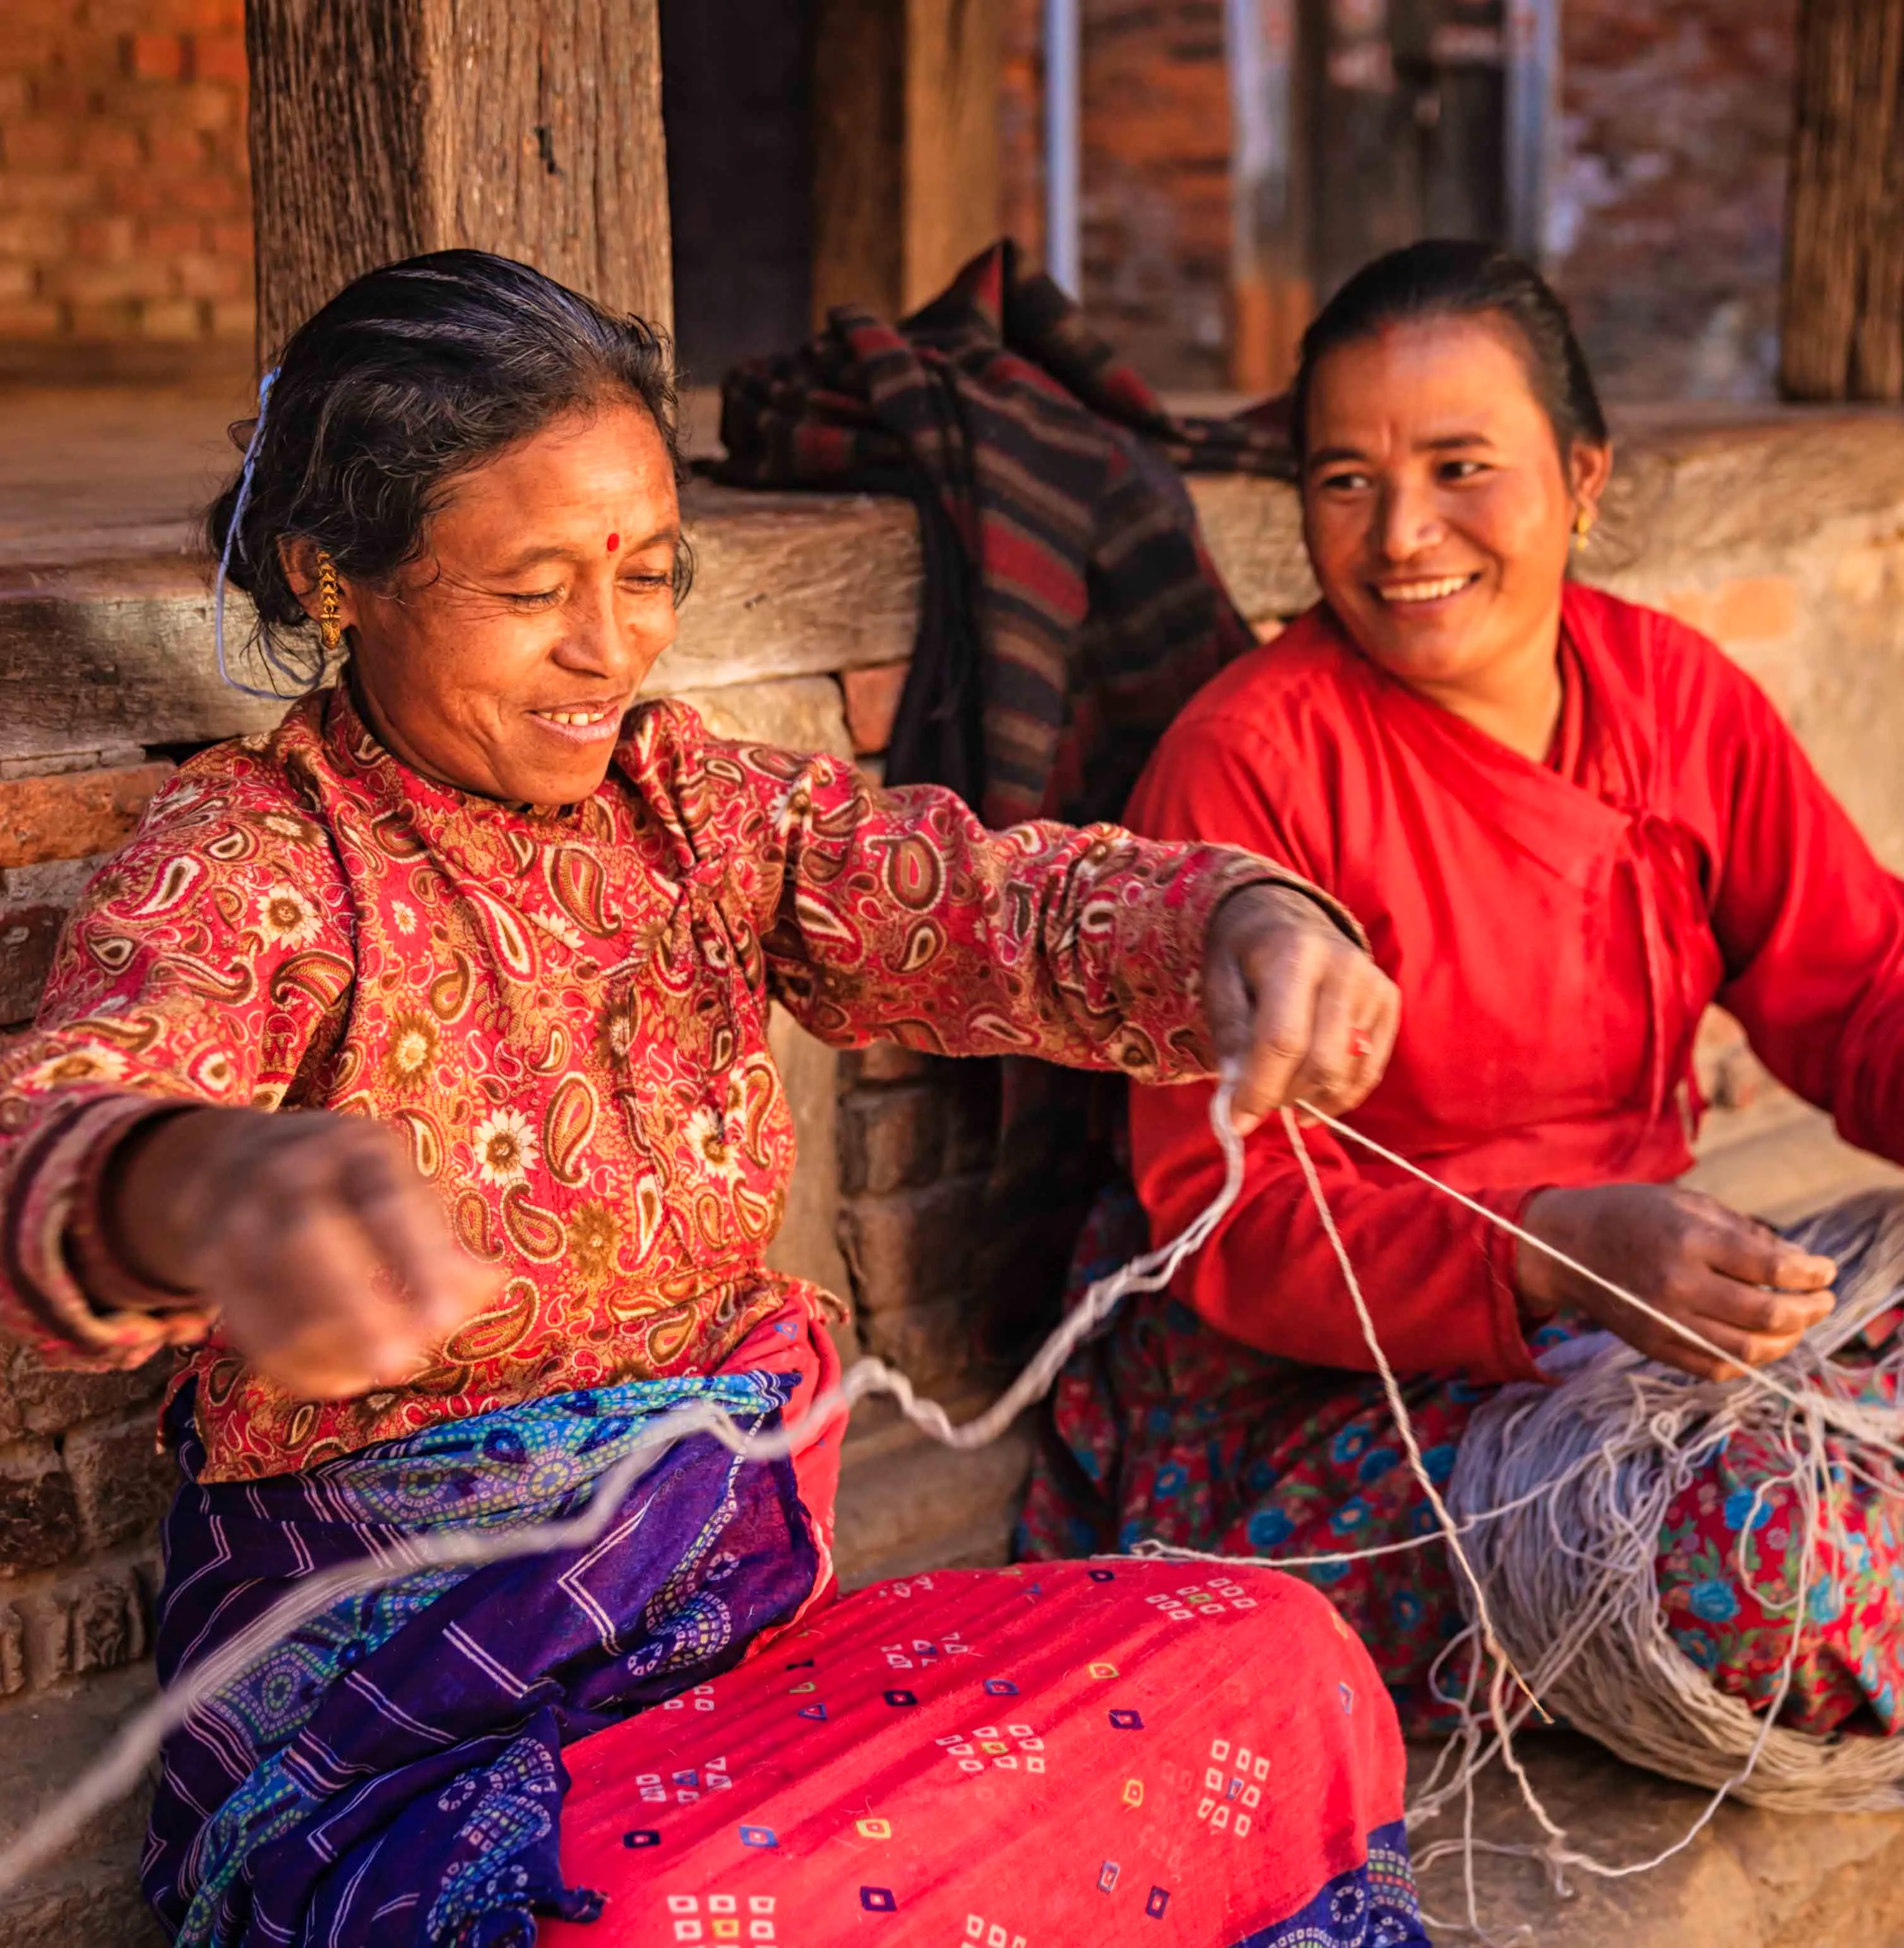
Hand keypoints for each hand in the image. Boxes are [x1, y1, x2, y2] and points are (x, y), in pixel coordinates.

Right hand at [103, 1106, 492, 1397]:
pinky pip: (248, 1329)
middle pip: (309, 1240)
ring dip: (332, 1345)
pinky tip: (342, 1378)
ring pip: (274, 1293)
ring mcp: (236, 1216)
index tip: (447, 1319)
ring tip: (382, 1370)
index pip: (384, 1203)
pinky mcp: (209, 1264)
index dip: (416, 1262)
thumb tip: (488, 1288)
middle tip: (404, 1362)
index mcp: (352, 1147)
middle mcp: (285, 1172)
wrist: (232, 1160)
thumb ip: (443, 1242)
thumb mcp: (399, 1187)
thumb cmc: (349, 1186)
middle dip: (357, 1309)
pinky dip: (297, 1366)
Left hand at [1203, 883, 1399, 1134]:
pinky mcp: (1389, 1002)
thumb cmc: (1244, 952)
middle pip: (1323, 1061)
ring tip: (1282, 1093)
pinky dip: (1340, 1096)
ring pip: (1348, 1072)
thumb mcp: (1219, 984)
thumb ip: (1230, 1039)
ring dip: (1310, 1099)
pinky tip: (1312, 1100)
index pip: (1283, 1040)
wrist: (1286, 913)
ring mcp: (1373, 986)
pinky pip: (1370, 1070)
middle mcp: (1344, 968)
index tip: (1237, 1122)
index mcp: (1294, 955)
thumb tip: (1239, 1101)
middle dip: (1284, 1096)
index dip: (1260, 1089)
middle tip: (1258, 1103)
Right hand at [1517, 1182, 1836, 1380]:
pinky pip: (1718, 1368)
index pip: (1772, 1267)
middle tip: (1823, 1301)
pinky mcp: (1656, 1346)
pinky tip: (1761, 1342)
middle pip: (1769, 1313)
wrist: (1566, 1247)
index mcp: (1689, 1239)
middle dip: (1810, 1309)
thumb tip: (1799, 1263)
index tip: (1825, 1270)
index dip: (1811, 1273)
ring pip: (1750, 1349)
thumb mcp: (1689, 1203)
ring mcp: (1666, 1321)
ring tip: (1798, 1324)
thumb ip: (1745, 1232)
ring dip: (1788, 1339)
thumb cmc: (1633, 1215)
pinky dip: (1750, 1361)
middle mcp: (1678, 1284)